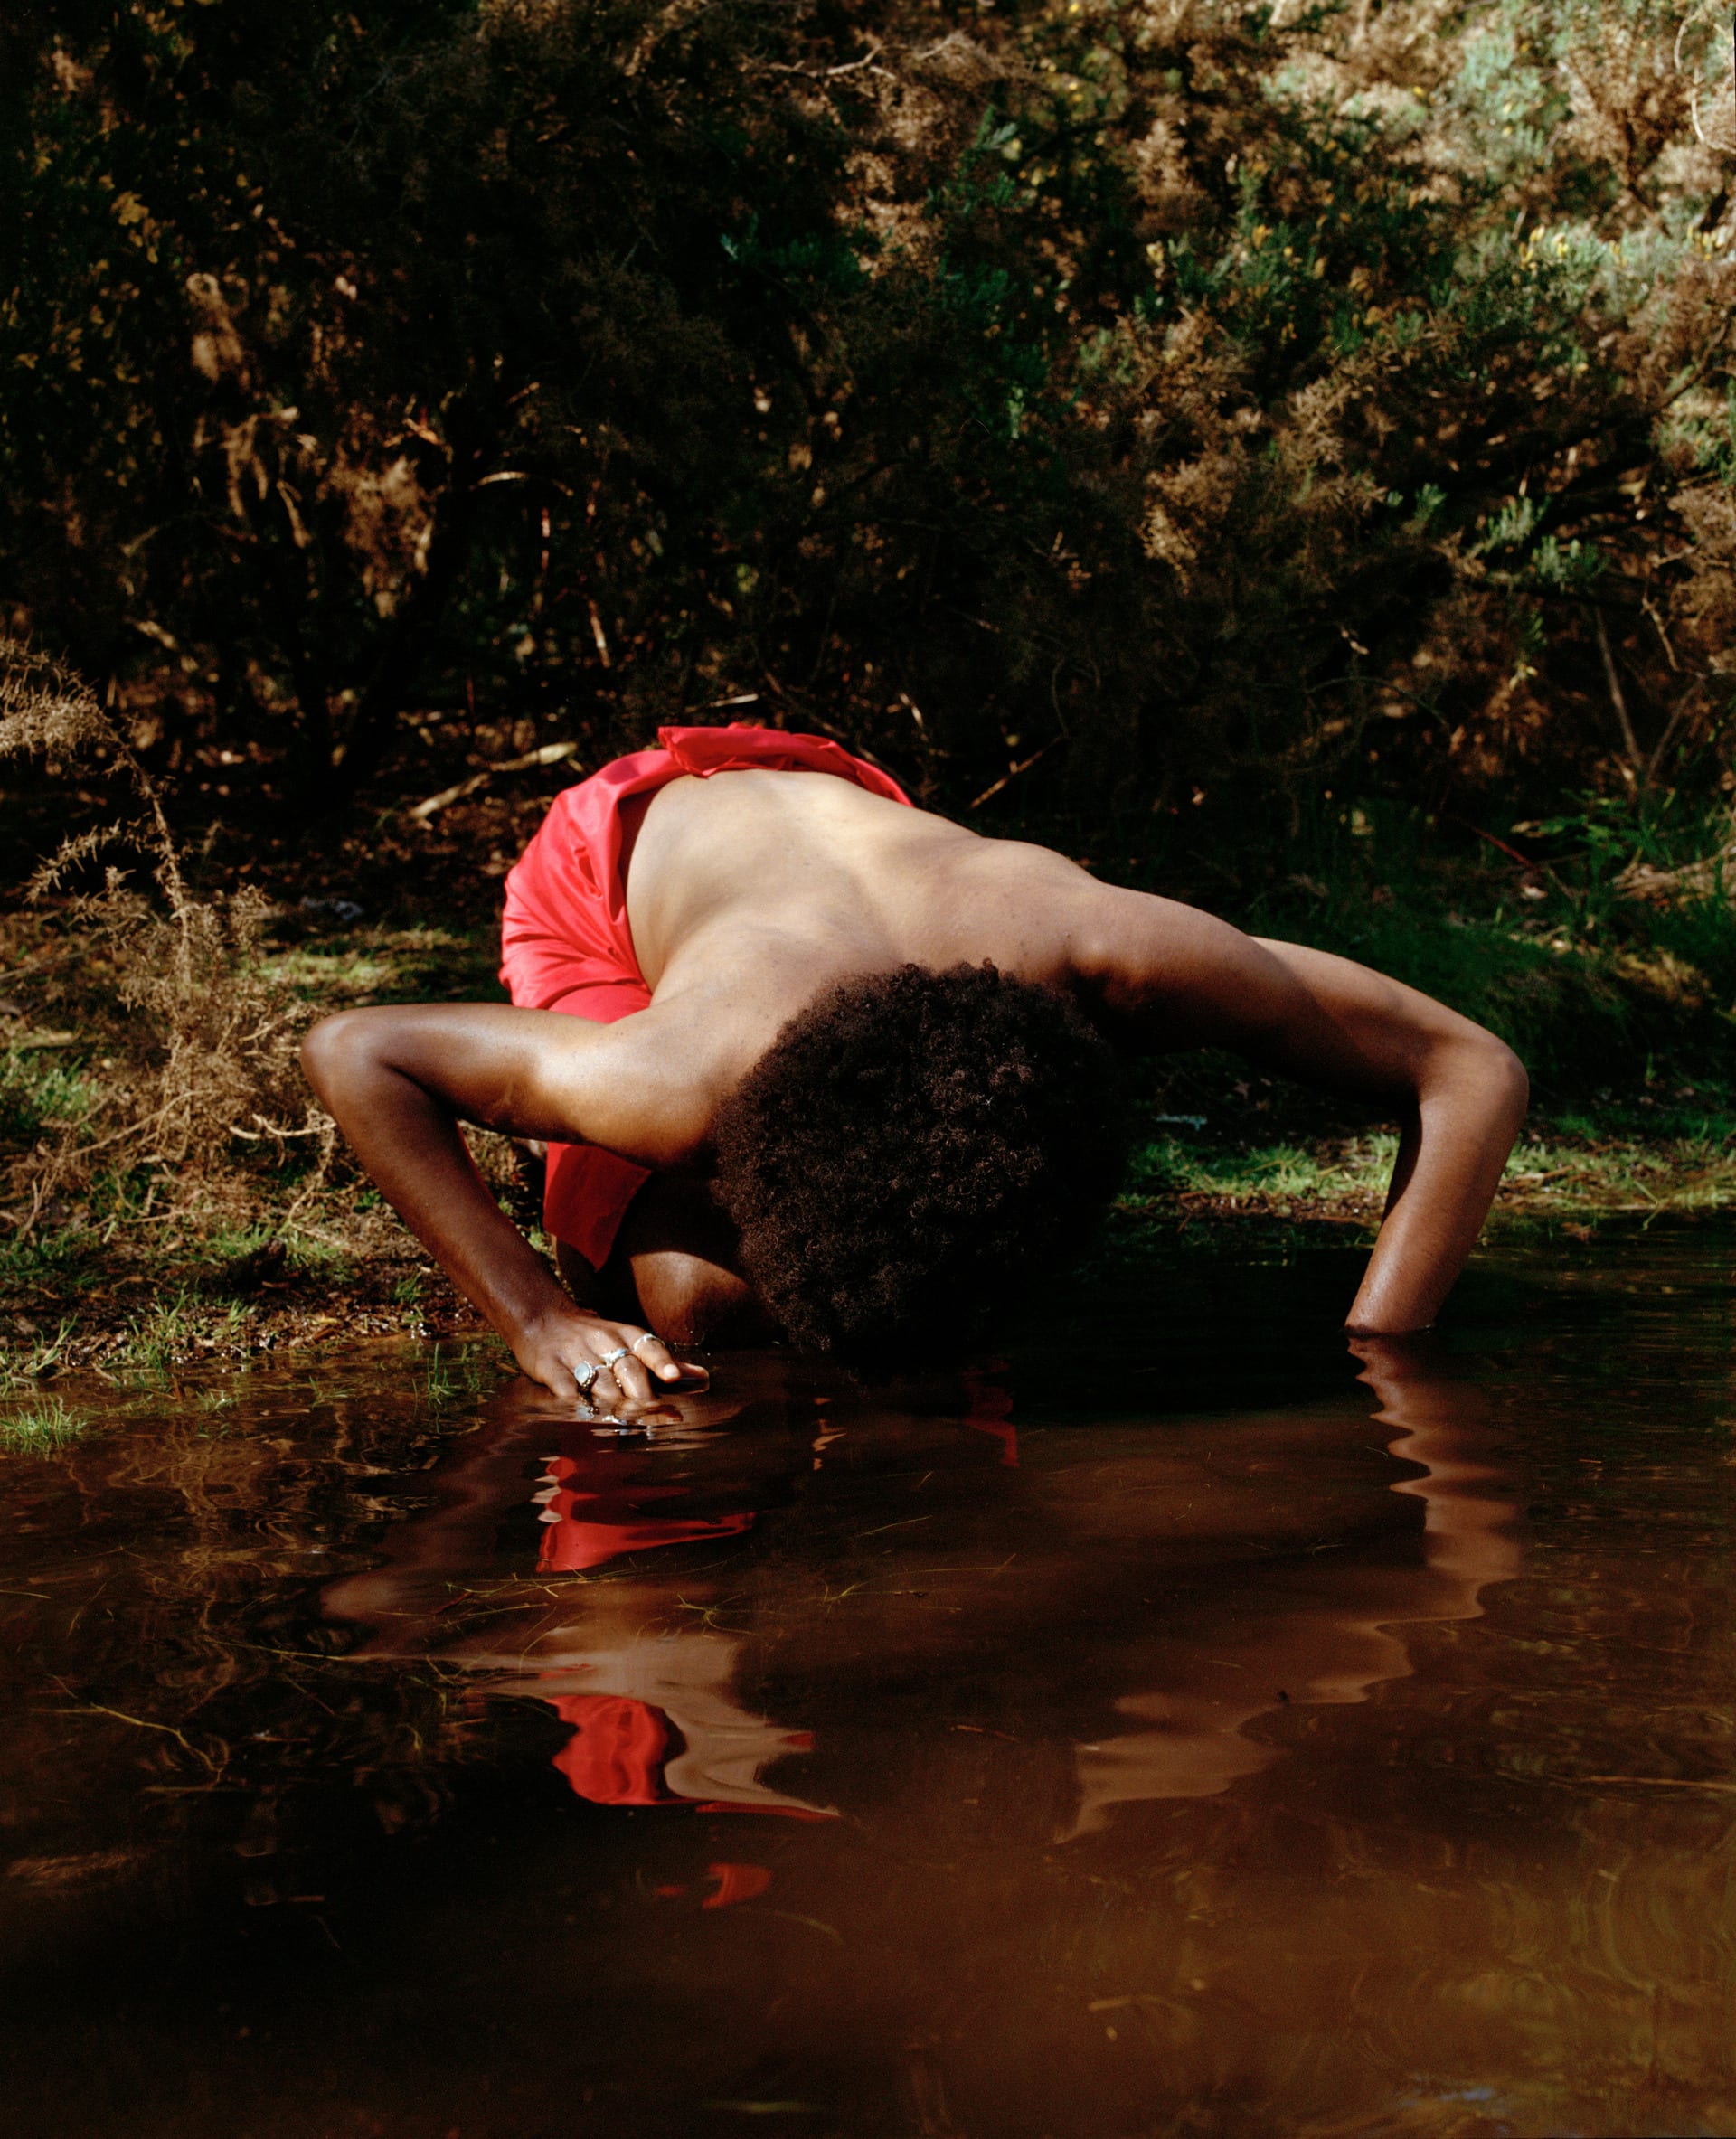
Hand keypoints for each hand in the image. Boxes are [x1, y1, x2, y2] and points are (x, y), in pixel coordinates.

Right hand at [512, 1304, 708, 1408]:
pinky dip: (576, 1404)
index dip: (663, 1362)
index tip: (675, 1378)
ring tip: (628, 1426)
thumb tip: (704, 1379)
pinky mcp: (550, 1366)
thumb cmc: (594, 1337)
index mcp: (626, 1334)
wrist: (541, 1318)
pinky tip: (585, 1417)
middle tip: (655, 1418)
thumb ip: (662, 1362)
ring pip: (601, 1383)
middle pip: (629, 1370)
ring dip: (615, 1406)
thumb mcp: (628, 1341)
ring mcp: (576, 1353)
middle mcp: (604, 1340)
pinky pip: (565, 1388)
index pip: (649, 1347)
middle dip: (643, 1397)